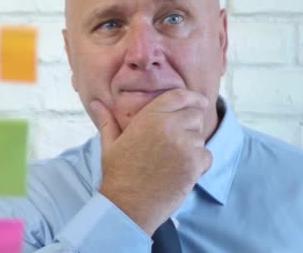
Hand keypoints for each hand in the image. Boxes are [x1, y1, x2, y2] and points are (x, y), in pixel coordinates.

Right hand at [91, 88, 212, 235]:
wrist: (127, 206)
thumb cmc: (118, 174)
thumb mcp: (110, 144)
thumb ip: (107, 120)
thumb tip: (95, 103)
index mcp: (149, 117)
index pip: (179, 96)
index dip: (192, 97)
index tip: (200, 101)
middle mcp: (169, 127)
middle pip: (194, 115)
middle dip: (190, 124)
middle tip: (177, 141)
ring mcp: (183, 146)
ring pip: (200, 136)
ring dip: (192, 146)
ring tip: (173, 160)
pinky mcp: (194, 165)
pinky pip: (207, 155)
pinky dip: (199, 163)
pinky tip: (181, 170)